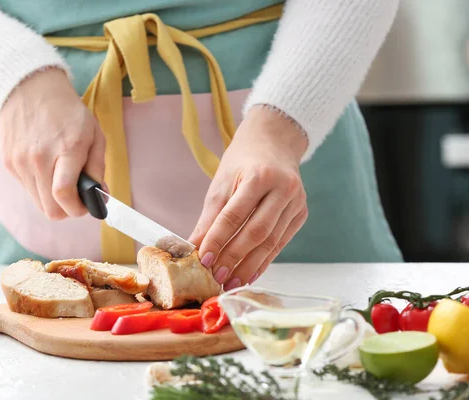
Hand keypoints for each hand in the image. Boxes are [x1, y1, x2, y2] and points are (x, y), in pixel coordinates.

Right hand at [0, 67, 105, 219]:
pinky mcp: (9, 163)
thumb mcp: (93, 133)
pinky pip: (27, 189)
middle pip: (51, 209)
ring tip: (61, 179)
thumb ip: (98, 167)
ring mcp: (20, 162)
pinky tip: (45, 168)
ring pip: (38, 203)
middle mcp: (39, 158)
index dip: (77, 209)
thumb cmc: (67, 112)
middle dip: (67, 210)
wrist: (28, 88)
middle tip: (76, 197)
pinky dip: (40, 187)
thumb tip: (100, 196)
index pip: (64, 193)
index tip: (86, 206)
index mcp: (66, 148)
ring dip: (53, 199)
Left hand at [189, 105, 308, 289]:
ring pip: (271, 242)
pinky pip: (280, 243)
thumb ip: (210, 217)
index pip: (234, 215)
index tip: (204, 260)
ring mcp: (296, 202)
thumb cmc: (243, 162)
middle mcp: (283, 189)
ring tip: (231, 282)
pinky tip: (249, 274)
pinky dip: (264, 261)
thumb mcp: (222, 182)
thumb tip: (194, 247)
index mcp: (259, 176)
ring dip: (249, 266)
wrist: (274, 143)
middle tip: (217, 277)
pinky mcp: (301, 214)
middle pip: (257, 232)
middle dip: (235, 258)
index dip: (218, 239)